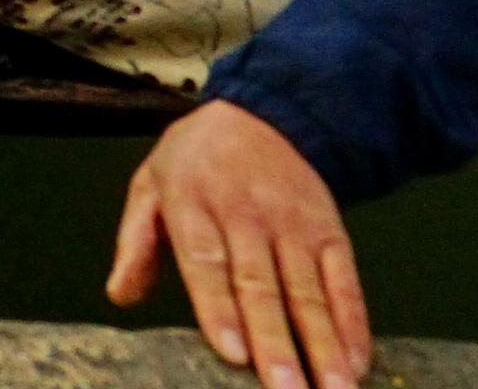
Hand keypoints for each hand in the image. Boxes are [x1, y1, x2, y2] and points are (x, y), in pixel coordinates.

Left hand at [108, 98, 365, 388]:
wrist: (262, 114)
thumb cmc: (195, 161)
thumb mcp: (151, 185)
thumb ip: (136, 241)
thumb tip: (120, 295)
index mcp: (194, 202)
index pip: (207, 262)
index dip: (220, 309)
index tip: (233, 354)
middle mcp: (247, 214)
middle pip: (262, 285)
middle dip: (275, 344)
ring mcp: (294, 223)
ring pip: (309, 291)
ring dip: (322, 346)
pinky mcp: (331, 229)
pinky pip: (344, 281)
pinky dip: (353, 324)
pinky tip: (356, 363)